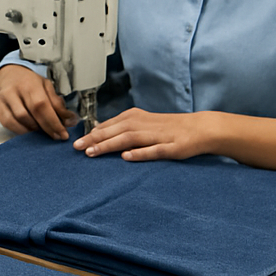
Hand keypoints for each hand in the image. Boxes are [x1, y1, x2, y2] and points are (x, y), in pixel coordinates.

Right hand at [0, 65, 76, 139]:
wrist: (10, 74)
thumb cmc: (30, 82)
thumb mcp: (47, 86)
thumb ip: (58, 104)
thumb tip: (70, 120)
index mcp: (29, 84)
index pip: (41, 106)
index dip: (53, 122)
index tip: (63, 134)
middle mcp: (14, 91)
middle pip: (28, 115)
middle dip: (45, 129)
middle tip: (56, 136)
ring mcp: (4, 100)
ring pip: (16, 121)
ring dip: (31, 130)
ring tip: (41, 131)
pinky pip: (7, 123)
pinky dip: (19, 130)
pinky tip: (28, 130)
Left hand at [73, 108, 217, 161]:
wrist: (200, 128)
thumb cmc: (168, 127)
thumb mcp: (142, 123)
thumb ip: (122, 127)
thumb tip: (98, 133)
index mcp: (135, 117)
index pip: (108, 125)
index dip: (91, 133)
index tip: (75, 142)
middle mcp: (143, 124)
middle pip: (114, 131)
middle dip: (94, 139)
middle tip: (76, 148)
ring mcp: (157, 136)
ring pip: (129, 139)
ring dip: (109, 145)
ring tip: (93, 152)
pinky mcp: (171, 147)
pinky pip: (153, 150)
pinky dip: (139, 153)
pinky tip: (126, 157)